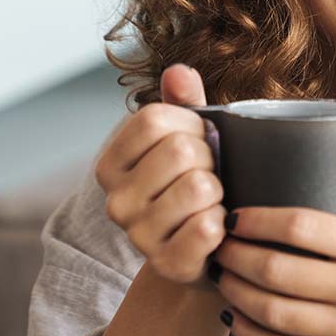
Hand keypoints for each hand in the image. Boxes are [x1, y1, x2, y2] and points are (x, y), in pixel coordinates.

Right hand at [94, 64, 226, 289]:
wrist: (203, 254)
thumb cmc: (195, 185)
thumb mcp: (188, 138)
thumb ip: (184, 103)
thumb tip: (179, 72)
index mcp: (111, 163)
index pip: (154, 118)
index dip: (191, 124)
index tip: (199, 141)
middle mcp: (116, 200)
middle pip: (181, 150)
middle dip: (210, 158)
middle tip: (209, 176)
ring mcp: (138, 235)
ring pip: (199, 187)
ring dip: (219, 192)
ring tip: (211, 203)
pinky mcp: (167, 264)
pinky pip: (208, 227)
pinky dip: (224, 224)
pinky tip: (216, 230)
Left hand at [211, 139, 335, 335]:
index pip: (302, 227)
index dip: (258, 220)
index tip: (233, 215)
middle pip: (278, 271)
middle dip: (235, 256)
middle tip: (216, 245)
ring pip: (274, 313)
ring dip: (235, 293)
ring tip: (220, 276)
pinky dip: (249, 334)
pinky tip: (233, 316)